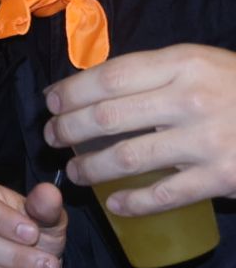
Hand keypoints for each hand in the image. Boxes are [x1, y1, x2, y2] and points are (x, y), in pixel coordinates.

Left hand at [43, 44, 235, 213]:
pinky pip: (164, 195)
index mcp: (181, 64)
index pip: (108, 78)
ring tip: (74, 171)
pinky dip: (132, 203)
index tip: (49, 103)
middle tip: (52, 137)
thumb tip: (89, 86)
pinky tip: (114, 205)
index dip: (70, 92)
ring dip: (89, 167)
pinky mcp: (222, 177)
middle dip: (68, 130)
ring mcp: (206, 141)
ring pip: (126, 158)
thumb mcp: (197, 62)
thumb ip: (151, 72)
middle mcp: (189, 99)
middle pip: (106, 117)